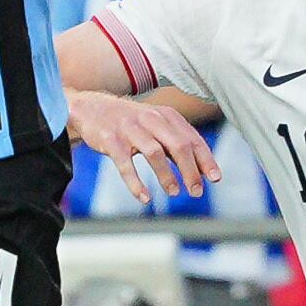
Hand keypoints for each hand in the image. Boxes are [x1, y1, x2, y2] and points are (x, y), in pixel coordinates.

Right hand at [66, 87, 219, 203]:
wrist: (91, 108)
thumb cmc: (129, 122)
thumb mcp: (156, 124)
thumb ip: (176, 142)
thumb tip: (201, 169)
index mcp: (166, 116)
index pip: (192, 139)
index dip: (206, 160)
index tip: (214, 179)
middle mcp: (151, 119)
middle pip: (178, 145)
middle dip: (190, 171)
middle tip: (196, 191)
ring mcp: (130, 130)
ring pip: (155, 153)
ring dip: (167, 176)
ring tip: (174, 192)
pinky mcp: (111, 141)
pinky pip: (126, 164)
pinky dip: (136, 183)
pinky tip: (145, 197)